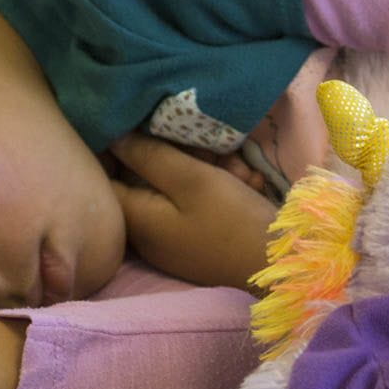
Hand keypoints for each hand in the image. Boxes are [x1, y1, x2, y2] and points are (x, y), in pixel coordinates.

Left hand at [109, 134, 276, 289]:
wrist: (282, 268)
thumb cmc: (233, 222)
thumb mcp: (192, 180)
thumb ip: (150, 155)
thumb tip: (111, 136)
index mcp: (137, 218)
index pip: (105, 175)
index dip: (117, 144)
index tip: (143, 121)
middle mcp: (148, 231)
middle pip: (146, 176)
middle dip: (175, 153)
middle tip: (210, 145)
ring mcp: (173, 236)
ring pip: (176, 185)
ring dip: (205, 166)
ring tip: (237, 166)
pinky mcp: (198, 236)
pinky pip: (196, 201)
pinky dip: (217, 185)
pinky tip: (245, 179)